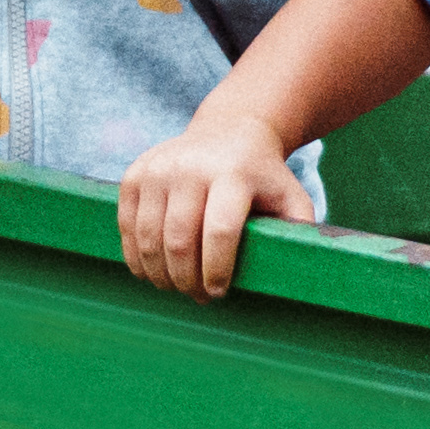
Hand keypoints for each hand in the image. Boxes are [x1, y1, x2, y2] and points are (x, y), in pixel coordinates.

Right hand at [116, 114, 318, 301]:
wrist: (229, 131)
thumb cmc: (264, 177)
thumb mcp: (290, 196)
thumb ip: (299, 229)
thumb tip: (302, 269)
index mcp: (233, 174)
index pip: (220, 231)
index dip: (216, 269)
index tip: (218, 293)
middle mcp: (191, 168)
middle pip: (179, 240)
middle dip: (186, 280)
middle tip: (197, 297)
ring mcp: (158, 169)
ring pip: (148, 238)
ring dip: (160, 274)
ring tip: (176, 288)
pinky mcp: (135, 174)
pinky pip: (127, 226)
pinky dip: (136, 257)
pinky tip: (152, 272)